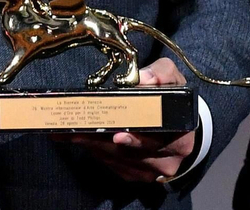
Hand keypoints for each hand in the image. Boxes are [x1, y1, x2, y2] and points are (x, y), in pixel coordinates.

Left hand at [59, 58, 195, 183]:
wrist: (180, 128)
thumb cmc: (173, 101)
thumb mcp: (173, 80)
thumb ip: (161, 74)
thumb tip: (143, 78)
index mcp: (179, 138)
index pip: (157, 141)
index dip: (136, 140)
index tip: (116, 135)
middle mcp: (166, 161)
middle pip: (130, 153)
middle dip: (101, 140)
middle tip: (77, 131)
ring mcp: (150, 172)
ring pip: (117, 160)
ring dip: (93, 146)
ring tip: (69, 132)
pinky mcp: (135, 175)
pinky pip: (113, 165)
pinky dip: (96, 152)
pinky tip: (80, 139)